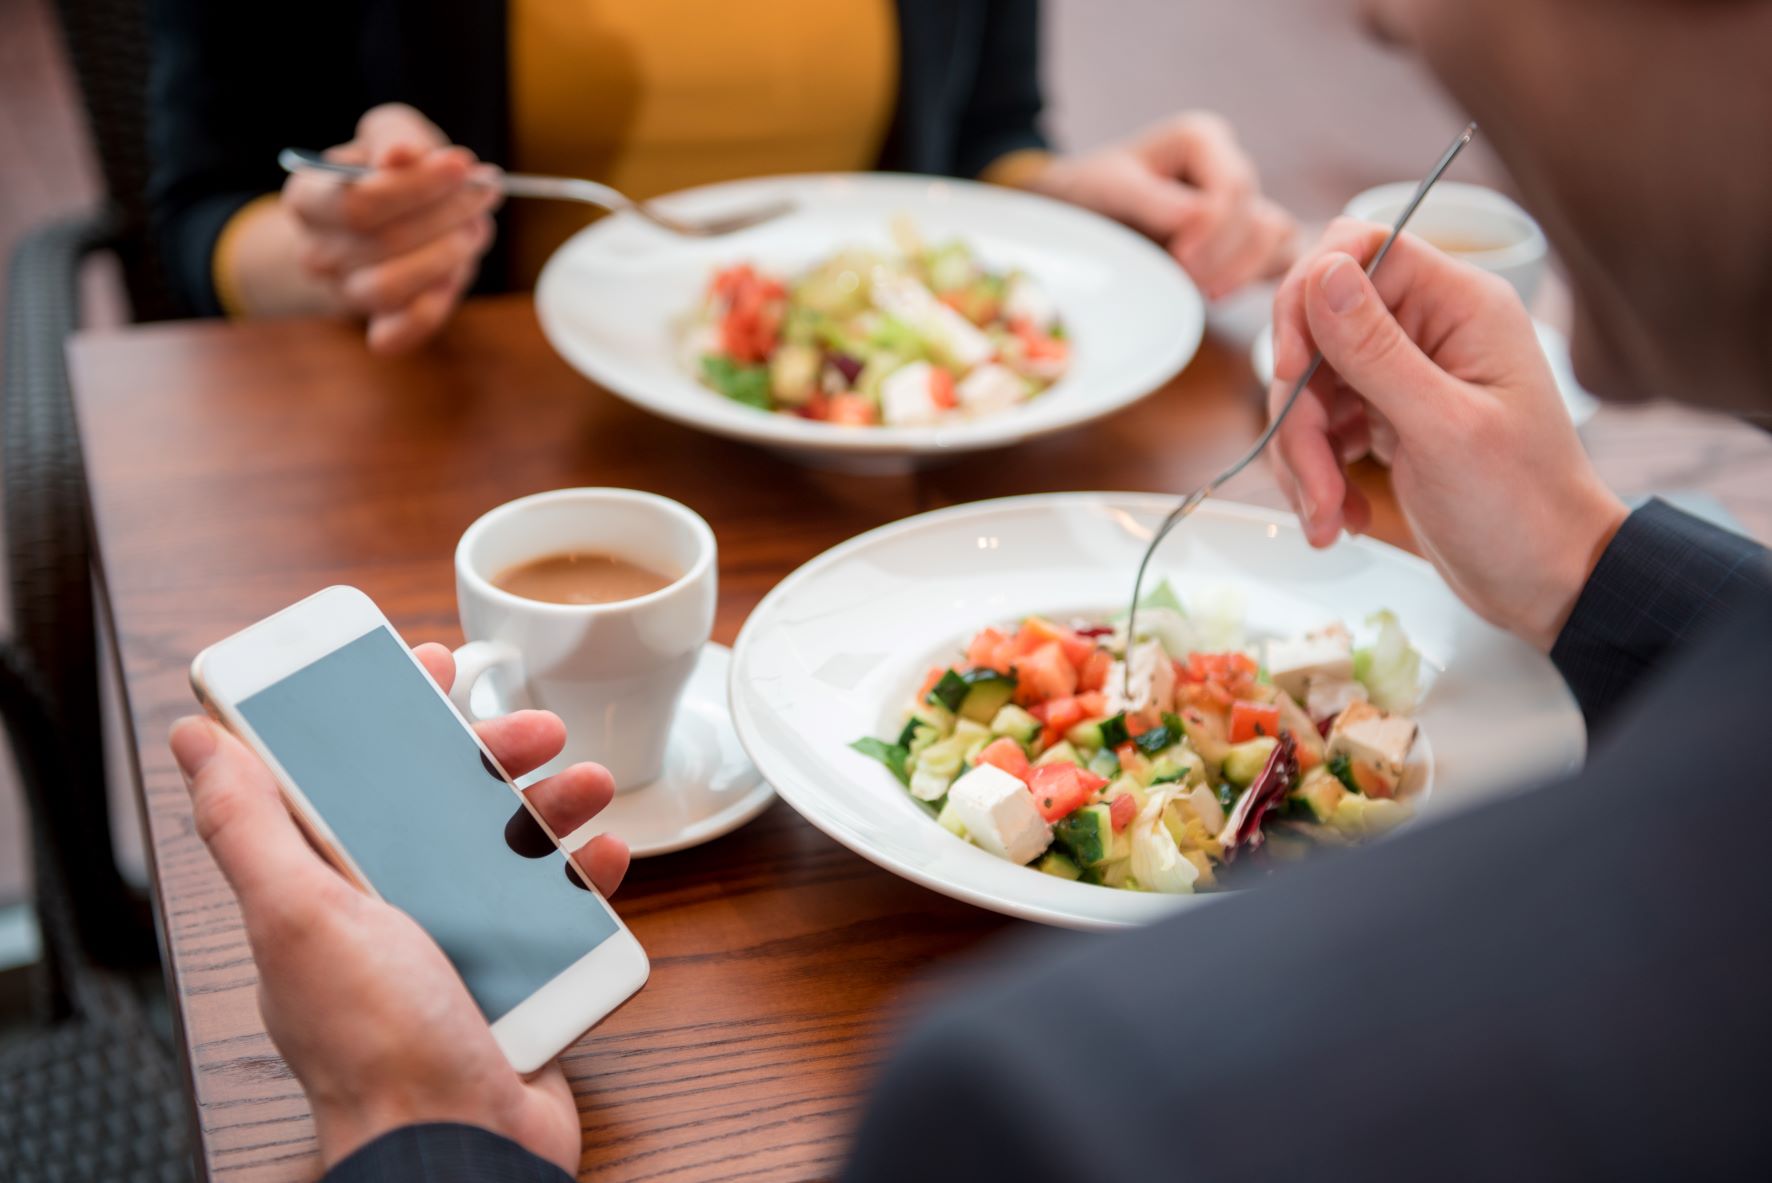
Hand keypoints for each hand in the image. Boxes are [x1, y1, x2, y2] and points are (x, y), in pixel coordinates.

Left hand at [168, 642, 628, 1172]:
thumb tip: (195, 742)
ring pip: (508, 849)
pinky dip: (587, 880)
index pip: (348, 781)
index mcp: (327, 893)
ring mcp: (458, 948)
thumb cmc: (376, 1046)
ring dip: (552, 806)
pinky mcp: (518, 979)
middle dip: (490, 756)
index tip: (428, 669)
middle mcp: (389, 915)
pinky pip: (559, 911)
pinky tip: (608, 858)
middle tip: (535, 728)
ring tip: (590, 785)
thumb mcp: (302, 919)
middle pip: (440, 805)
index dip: (385, 719)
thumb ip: (249, 828)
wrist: (461, 1148)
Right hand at [283, 104, 499, 353]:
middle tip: (484, 193)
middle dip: (446, 215)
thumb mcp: (389, 136)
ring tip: (474, 228)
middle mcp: (317, 251)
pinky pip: (399, 334)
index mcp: (308, 198)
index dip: (415, 185)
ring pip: (391, 288)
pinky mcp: (378, 327)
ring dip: (446, 256)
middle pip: (383, 242)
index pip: (357, 201)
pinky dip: (433, 308)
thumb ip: (396, 136)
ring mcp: (346, 294)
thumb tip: (402, 155)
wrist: (376, 227)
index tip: (462, 165)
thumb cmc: (388, 175)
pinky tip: (454, 274)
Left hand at [1029, 112, 1296, 298]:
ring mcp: (1242, 201)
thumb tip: (1198, 219)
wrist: (1081, 212)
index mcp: (1201, 140)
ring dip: (1244, 271)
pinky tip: (1219, 294)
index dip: (1213, 230)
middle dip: (1224, 258)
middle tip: (1186, 283)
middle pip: (1257, 216)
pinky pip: (1278, 255)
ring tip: (1203, 293)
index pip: (1233, 187)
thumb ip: (1151, 198)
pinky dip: (1257, 278)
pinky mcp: (1245, 236)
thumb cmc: (1091, 192)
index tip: (1179, 260)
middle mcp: (1229, 164)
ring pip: (1277, 236)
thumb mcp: (1108, 187)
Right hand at [1267, 218, 1627, 649]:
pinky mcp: (1385, 419)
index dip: (1308, 300)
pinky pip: (1321, 427)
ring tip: (1329, 518)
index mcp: (1458, 307)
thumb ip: (1376, 350)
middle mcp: (1428, 329)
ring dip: (1304, 458)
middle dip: (1301, 412)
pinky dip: (1318, 476)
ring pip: (1309, 387)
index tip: (1292, 367)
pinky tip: (1342, 518)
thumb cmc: (1521, 507)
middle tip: (1315, 484)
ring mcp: (1404, 376)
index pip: (1357, 250)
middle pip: (1318, 330)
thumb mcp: (1443, 429)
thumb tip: (1322, 271)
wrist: (1547, 582)